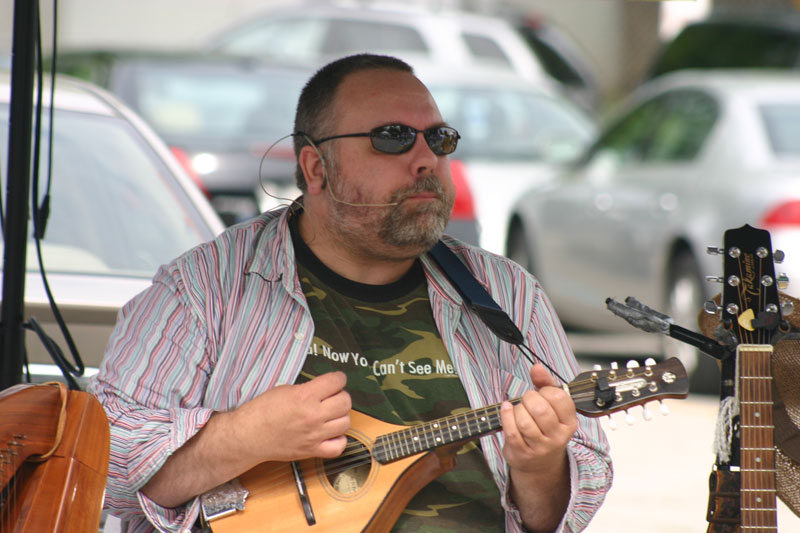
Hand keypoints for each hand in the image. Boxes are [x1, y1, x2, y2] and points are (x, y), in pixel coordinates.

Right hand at [229, 371, 351, 465]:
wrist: (249, 436)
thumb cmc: (262, 411)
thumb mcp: (285, 390)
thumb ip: (308, 388)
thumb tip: (325, 389)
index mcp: (305, 396)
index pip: (337, 381)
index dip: (339, 378)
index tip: (336, 380)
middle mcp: (313, 415)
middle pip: (345, 402)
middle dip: (341, 396)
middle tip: (332, 397)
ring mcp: (314, 435)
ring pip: (345, 422)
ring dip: (341, 416)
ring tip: (331, 415)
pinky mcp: (312, 450)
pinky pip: (339, 446)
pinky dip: (339, 439)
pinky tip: (331, 433)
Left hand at [499, 363, 576, 475]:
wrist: (540, 463)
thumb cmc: (544, 427)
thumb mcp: (551, 405)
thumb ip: (545, 383)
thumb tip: (537, 367)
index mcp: (569, 422)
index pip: (559, 398)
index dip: (546, 390)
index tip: (542, 394)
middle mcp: (558, 437)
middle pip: (540, 409)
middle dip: (528, 398)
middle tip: (527, 401)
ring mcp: (540, 447)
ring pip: (524, 421)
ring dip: (517, 410)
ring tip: (518, 410)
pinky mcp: (523, 453)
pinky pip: (512, 431)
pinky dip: (506, 416)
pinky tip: (506, 410)